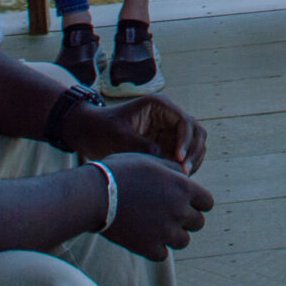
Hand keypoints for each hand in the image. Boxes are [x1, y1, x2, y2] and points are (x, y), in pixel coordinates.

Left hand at [65, 93, 209, 174]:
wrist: (88, 131)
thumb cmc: (101, 129)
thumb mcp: (119, 137)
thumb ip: (142, 146)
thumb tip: (165, 159)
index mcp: (160, 106)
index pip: (185, 122)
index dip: (186, 141)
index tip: (178, 160)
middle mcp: (168, 116)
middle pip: (196, 132)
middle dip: (194, 152)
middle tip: (185, 172)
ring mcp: (168, 131)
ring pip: (194, 144)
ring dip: (192, 160)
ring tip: (181, 178)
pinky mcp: (165, 144)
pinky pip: (183, 155)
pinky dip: (183, 166)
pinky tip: (175, 179)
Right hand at [92, 153, 213, 260]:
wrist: (94, 195)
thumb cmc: (121, 172)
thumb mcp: (150, 161)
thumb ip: (172, 169)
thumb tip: (185, 175)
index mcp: (184, 188)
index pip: (208, 203)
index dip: (197, 202)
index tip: (185, 201)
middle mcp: (179, 211)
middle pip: (198, 223)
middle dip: (186, 219)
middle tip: (167, 213)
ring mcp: (165, 231)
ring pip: (183, 241)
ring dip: (173, 235)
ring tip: (156, 226)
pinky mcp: (149, 248)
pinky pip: (162, 254)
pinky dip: (155, 248)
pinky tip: (144, 237)